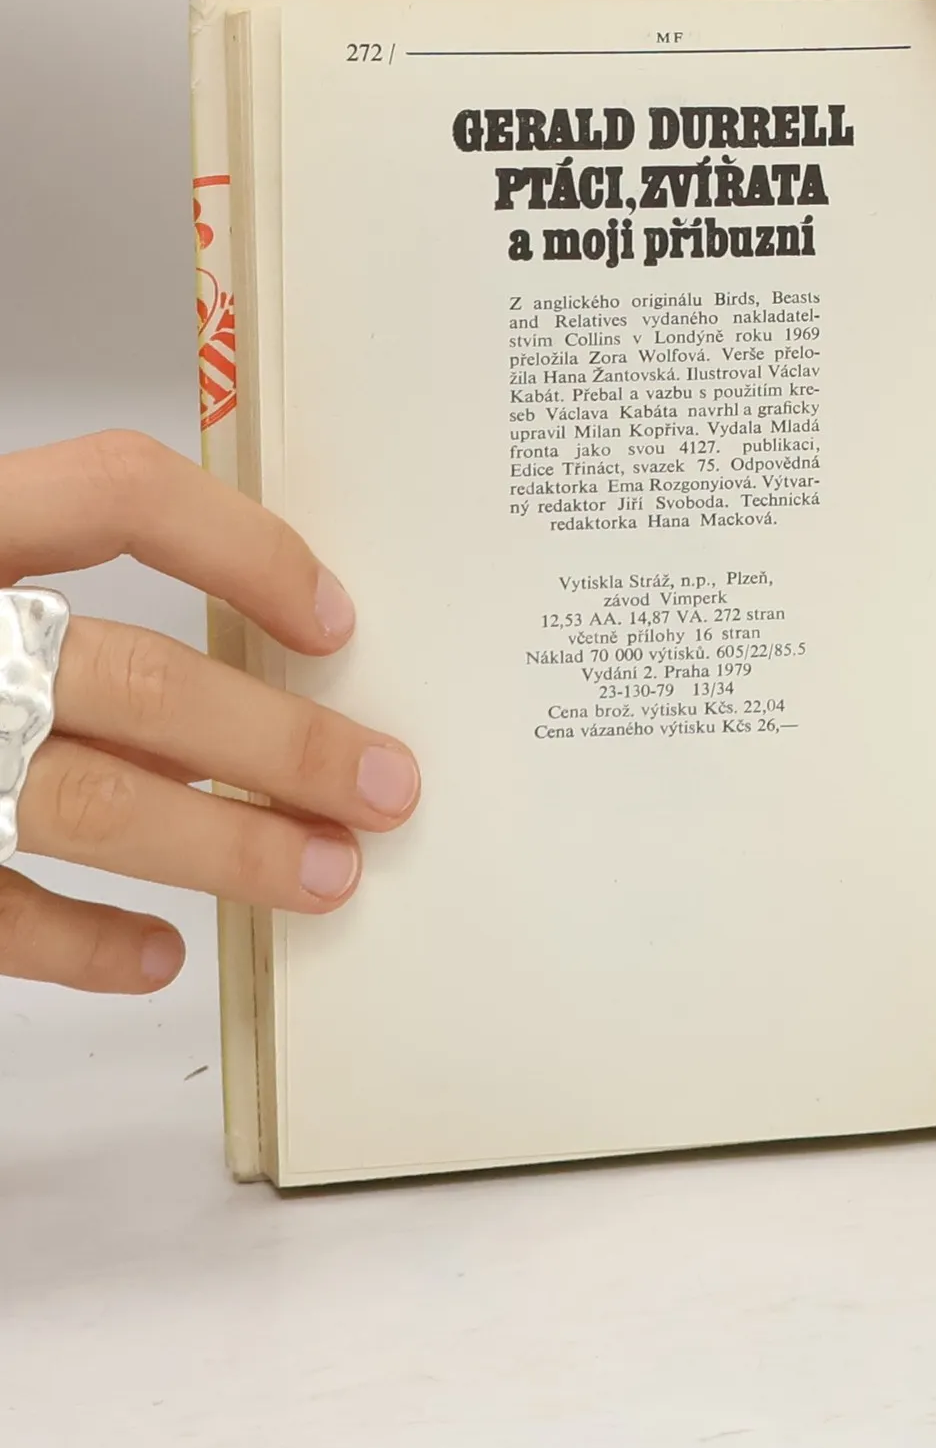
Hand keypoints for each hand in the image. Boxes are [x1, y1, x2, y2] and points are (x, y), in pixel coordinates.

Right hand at [0, 432, 418, 993]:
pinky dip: (79, 943)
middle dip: (280, 741)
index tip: (333, 616)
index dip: (240, 545)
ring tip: (327, 876)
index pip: (112, 489)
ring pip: (86, 801)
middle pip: (133, 677)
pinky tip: (157, 958)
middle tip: (388, 785)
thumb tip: (217, 649)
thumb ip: (27, 567)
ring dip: (226, 846)